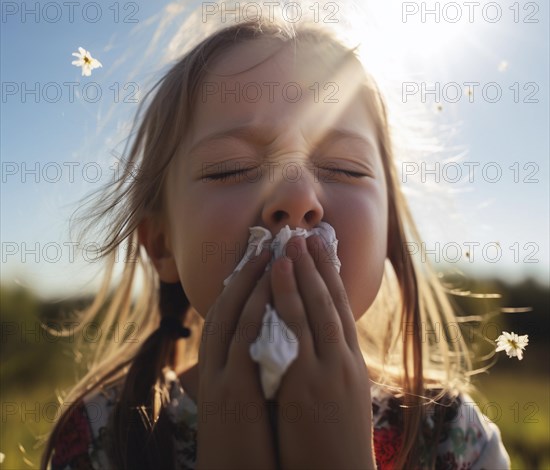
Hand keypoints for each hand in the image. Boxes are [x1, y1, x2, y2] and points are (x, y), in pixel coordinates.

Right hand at [196, 248, 277, 469]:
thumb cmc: (244, 449)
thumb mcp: (243, 405)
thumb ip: (250, 374)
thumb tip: (268, 349)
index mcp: (218, 370)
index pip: (228, 316)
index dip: (243, 286)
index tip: (260, 262)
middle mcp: (214, 367)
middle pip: (227, 307)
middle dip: (246, 274)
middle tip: (265, 245)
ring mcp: (220, 377)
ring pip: (233, 315)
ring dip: (251, 281)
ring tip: (270, 252)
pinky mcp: (231, 391)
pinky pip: (243, 339)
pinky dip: (255, 308)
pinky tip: (269, 285)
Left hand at [271, 235, 375, 469]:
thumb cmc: (336, 443)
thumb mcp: (341, 400)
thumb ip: (330, 368)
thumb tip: (318, 343)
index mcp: (352, 363)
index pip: (341, 308)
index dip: (331, 276)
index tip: (322, 248)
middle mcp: (344, 360)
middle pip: (330, 302)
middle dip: (317, 266)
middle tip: (305, 235)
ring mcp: (327, 370)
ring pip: (314, 309)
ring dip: (301, 274)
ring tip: (290, 246)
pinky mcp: (308, 383)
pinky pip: (294, 332)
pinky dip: (286, 302)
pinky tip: (275, 279)